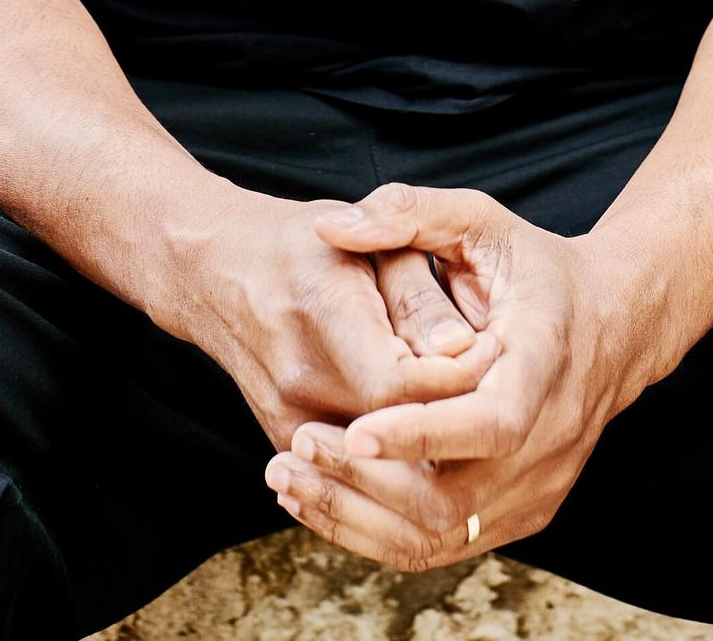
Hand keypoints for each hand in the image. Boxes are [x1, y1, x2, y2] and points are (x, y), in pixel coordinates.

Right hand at [176, 179, 500, 454]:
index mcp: (321, 308)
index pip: (404, 382)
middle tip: (491, 384)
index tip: (494, 350)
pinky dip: (397, 456)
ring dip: (431, 444)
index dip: (459, 377)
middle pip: (396, 430)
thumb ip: (417, 294)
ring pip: (380, 465)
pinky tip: (426, 426)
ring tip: (464, 406)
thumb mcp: (368, 243)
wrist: (218, 270)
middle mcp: (296, 374)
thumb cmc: (305, 246)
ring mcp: (285, 417)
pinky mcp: (285, 443)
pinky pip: (355, 470)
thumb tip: (464, 352)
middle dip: (454, 416)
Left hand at [262, 180, 631, 570]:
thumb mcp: (482, 221)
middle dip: (365, 482)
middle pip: (454, 497)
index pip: (491, 422)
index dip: (422, 435)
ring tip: (289, 482)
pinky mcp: (522, 513)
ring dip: (358, 517)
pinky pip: (444, 543)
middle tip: (294, 449)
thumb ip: (409, 213)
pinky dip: (378, 531)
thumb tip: (331, 229)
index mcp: (544, 362)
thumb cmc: (537, 268)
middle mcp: (550, 438)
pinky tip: (322, 499)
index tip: (354, 430)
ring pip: (441, 535)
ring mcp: (539, 486)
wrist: (614, 325)